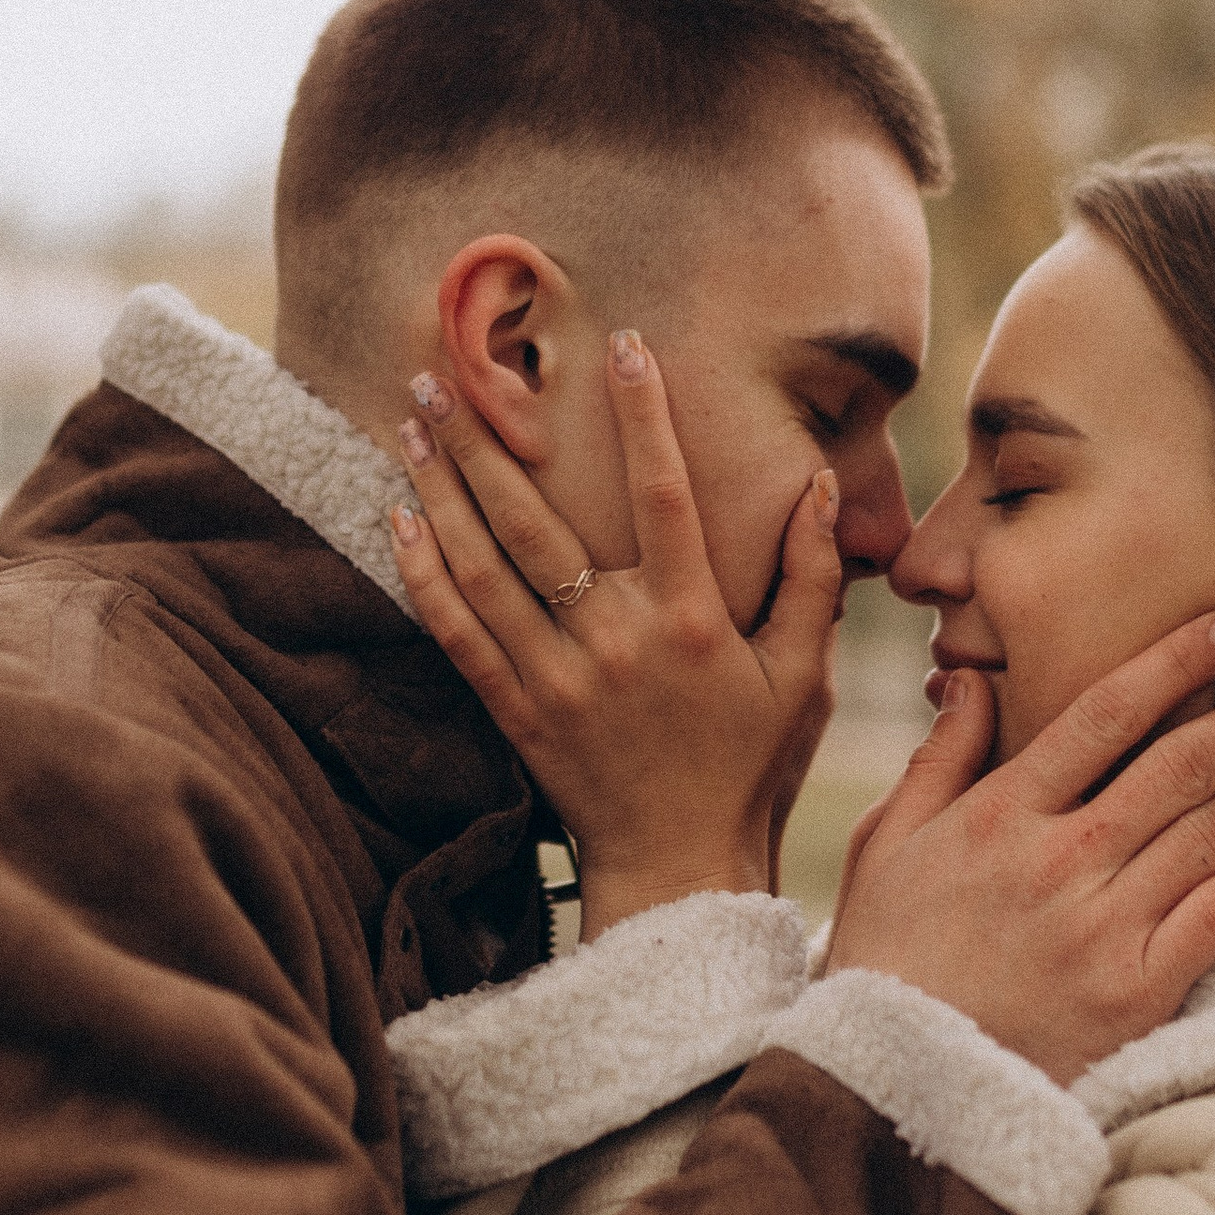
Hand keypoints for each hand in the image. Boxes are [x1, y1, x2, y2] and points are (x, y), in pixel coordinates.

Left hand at [388, 336, 844, 939]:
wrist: (680, 869)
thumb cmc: (750, 768)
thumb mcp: (802, 675)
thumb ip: (813, 577)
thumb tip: (816, 483)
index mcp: (690, 621)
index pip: (666, 496)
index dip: (646, 418)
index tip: (623, 345)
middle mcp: (616, 641)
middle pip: (538, 522)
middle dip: (488, 440)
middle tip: (445, 373)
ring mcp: (557, 678)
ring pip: (483, 568)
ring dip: (442, 489)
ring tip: (411, 423)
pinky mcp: (515, 712)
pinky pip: (457, 633)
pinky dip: (423, 574)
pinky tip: (398, 519)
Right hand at [827, 618, 1214, 1083]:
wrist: (898, 1085)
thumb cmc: (887, 957)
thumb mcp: (886, 843)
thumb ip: (940, 758)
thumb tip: (972, 681)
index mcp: (1000, 814)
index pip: (1104, 715)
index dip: (1174, 663)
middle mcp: (1059, 861)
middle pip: (1181, 765)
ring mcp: (1103, 928)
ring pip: (1212, 832)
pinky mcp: (1137, 994)